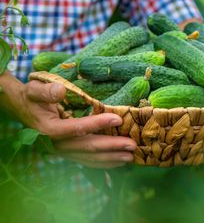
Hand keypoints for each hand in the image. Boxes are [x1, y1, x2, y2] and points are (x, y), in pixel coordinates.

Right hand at [0, 74, 136, 167]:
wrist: (22, 110)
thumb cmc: (31, 98)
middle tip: (132, 145)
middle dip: (111, 147)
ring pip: (89, 158)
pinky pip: (87, 161)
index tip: (117, 119)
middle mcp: (56, 144)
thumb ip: (46, 91)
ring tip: (130, 157)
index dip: (97, 124)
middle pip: (87, 147)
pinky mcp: (68, 153)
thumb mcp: (35, 90)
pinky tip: (117, 162)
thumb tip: (61, 90)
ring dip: (110, 158)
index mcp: (49, 129)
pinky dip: (103, 163)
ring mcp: (62, 151)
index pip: (76, 129)